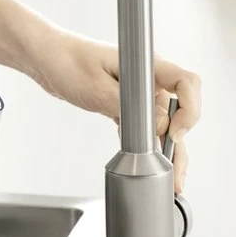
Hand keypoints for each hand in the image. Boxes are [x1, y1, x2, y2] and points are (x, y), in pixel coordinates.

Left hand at [30, 30, 201, 192]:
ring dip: (167, 149)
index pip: (187, 83)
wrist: (46, 58)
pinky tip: (151, 164)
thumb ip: (128, 108)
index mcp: (147, 66)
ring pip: (164, 122)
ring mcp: (139, 92)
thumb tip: (159, 127)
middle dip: (181, 143)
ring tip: (170, 178)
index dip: (189, 111)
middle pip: (181, 110)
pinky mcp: (127, 103)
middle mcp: (149, 79)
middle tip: (176, 175)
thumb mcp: (97, 88)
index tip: (174, 135)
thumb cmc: (66, 61)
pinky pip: (146, 125)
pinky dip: (149, 144)